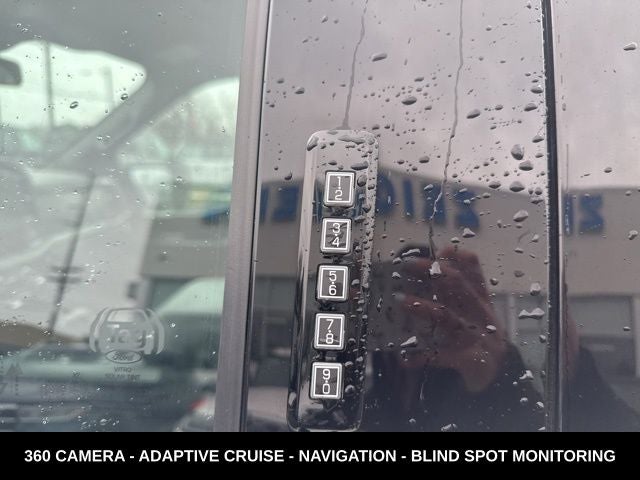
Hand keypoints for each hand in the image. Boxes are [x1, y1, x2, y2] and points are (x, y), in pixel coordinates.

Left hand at [392, 246, 506, 391]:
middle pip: (458, 287)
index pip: (473, 275)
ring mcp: (477, 338)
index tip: (442, 249)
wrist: (498, 379)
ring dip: (423, 307)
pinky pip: (442, 357)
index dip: (459, 260)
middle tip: (408, 264)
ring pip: (447, 317)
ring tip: (401, 300)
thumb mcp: (475, 311)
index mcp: (482, 303)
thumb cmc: (480, 339)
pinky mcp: (471, 361)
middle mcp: (481, 316)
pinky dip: (422, 357)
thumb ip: (461, 286)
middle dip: (434, 273)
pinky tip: (405, 357)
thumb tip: (445, 252)